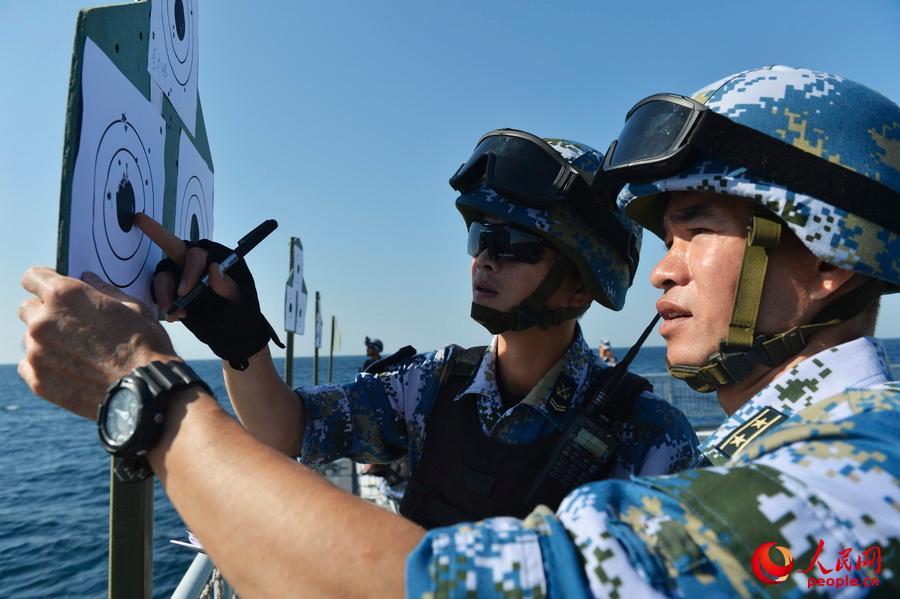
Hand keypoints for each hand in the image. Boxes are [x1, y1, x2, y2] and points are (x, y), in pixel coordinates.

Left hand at [18, 267, 176, 418]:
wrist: (145, 390)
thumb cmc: (145, 346)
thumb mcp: (133, 308)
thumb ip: (104, 290)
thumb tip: (88, 279)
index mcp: (66, 295)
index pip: (32, 277)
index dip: (44, 282)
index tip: (52, 291)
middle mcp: (43, 320)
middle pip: (28, 308)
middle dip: (46, 312)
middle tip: (72, 326)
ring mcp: (37, 351)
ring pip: (30, 339)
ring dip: (46, 341)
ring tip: (76, 353)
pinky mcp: (37, 379)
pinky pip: (29, 366)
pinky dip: (44, 365)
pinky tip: (70, 370)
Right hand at [133, 213, 240, 320]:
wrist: (230, 329)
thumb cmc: (238, 308)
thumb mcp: (238, 299)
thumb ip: (227, 286)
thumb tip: (214, 269)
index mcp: (212, 259)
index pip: (196, 255)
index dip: (189, 272)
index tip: (184, 292)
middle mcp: (193, 262)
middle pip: (171, 245)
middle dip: (156, 232)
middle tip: (143, 225)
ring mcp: (179, 275)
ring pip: (162, 276)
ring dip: (163, 294)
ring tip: (171, 313)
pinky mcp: (170, 291)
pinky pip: (159, 292)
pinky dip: (164, 304)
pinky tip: (175, 317)